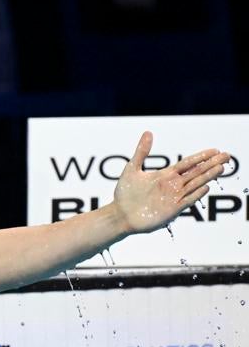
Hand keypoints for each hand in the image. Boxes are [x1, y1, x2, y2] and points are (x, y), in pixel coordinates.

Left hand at [112, 131, 228, 233]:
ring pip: (195, 184)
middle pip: (196, 172)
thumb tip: (149, 132)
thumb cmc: (125, 193)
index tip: (215, 150)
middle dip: (211, 163)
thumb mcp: (132, 169)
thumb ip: (142, 152)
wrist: (120, 214)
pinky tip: (205, 186)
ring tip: (221, 167)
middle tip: (227, 155)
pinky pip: (187, 200)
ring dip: (208, 176)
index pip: (188, 163)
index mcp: (165, 175)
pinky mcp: (172, 209)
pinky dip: (196, 194)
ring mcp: (174, 197)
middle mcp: (173, 185)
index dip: (201, 157)